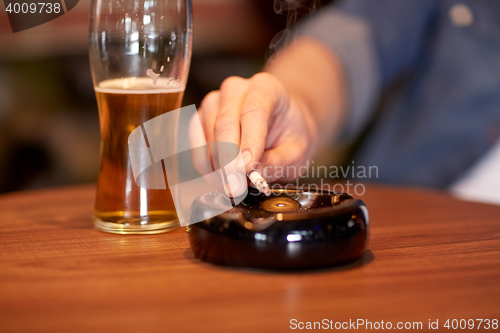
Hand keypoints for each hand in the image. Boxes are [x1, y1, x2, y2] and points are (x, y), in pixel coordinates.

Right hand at [195, 72, 318, 185]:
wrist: (282, 124)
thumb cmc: (290, 134)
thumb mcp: (297, 151)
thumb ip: (278, 162)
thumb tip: (253, 174)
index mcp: (266, 87)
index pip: (253, 111)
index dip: (248, 142)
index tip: (246, 169)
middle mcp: (235, 89)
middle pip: (225, 122)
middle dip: (228, 160)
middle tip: (235, 187)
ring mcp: (214, 102)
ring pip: (208, 136)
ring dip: (217, 167)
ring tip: (232, 188)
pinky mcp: (201, 119)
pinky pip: (197, 145)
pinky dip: (206, 167)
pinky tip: (220, 180)